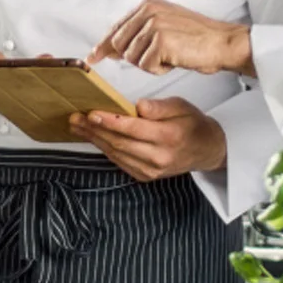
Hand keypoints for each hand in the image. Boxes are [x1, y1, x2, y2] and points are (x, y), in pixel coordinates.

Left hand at [69, 97, 226, 181]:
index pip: (133, 128)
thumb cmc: (192, 124)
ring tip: (78, 126)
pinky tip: (94, 138)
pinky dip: (105, 149)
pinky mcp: (146, 176)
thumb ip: (159, 107)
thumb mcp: (181, 106)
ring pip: (117, 153)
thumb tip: (138, 106)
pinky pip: (120, 162)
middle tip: (76, 118)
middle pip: (120, 142)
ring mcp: (152, 170)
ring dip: (95, 139)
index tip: (92, 112)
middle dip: (95, 129)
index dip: (110, 121)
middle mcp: (159, 157)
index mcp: (169, 136)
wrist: (206, 150)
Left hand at [90, 0, 254, 76]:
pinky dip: (160, 69)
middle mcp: (148, 10)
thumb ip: (139, 33)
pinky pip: (146, 65)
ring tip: (172, 55)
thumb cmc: (197, 39)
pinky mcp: (160, 41)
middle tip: (160, 56)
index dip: (104, 45)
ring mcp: (154, 24)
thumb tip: (111, 48)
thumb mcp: (165, 27)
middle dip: (135, 58)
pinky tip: (176, 59)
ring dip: (151, 64)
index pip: (117, 27)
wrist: (223, 43)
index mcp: (148, 4)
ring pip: (132, 58)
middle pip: (120, 45)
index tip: (93, 57)